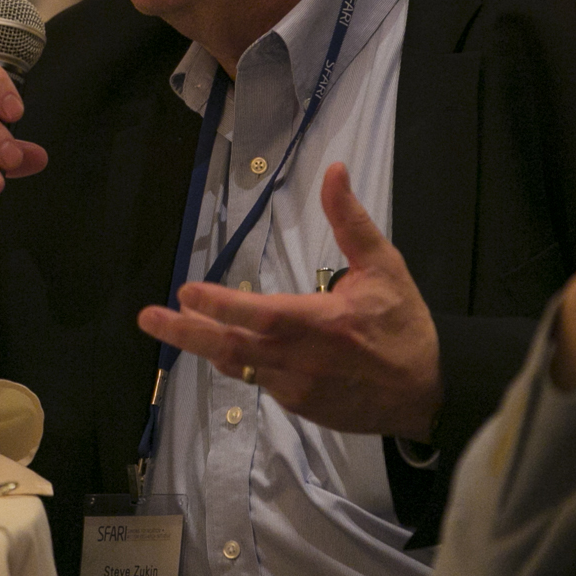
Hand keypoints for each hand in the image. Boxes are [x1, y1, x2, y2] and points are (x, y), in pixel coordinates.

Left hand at [136, 163, 441, 440]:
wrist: (426, 392)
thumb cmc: (404, 325)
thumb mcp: (385, 266)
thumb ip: (351, 221)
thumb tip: (334, 170)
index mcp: (322, 323)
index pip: (261, 314)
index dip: (222, 305)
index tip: (187, 292)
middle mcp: (302, 360)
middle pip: (232, 347)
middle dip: (186, 332)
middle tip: (148, 318)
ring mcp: (297, 387)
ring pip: (239, 364)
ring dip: (204, 345)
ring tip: (170, 326)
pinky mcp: (298, 405)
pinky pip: (258, 380)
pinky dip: (238, 360)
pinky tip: (221, 344)